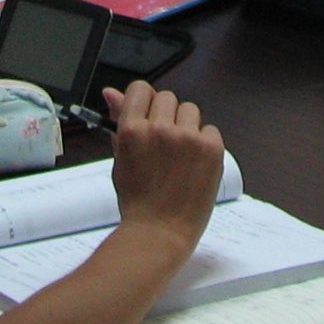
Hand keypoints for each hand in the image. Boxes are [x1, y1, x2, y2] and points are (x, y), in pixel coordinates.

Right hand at [104, 82, 224, 248]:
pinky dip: (205, 142)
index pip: (141, 89)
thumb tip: (111, 93)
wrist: (159, 234)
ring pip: (190, 110)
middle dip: (165, 115)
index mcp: (132, 130)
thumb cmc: (138, 202)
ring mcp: (188, 138)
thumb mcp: (121, 159)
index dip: (144, 101)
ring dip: (186, 125)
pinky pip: (210, 129)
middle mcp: (160, 129)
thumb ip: (119, 122)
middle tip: (163, 143)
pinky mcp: (211, 148)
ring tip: (180, 155)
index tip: (147, 113)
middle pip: (167, 97)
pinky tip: (195, 163)